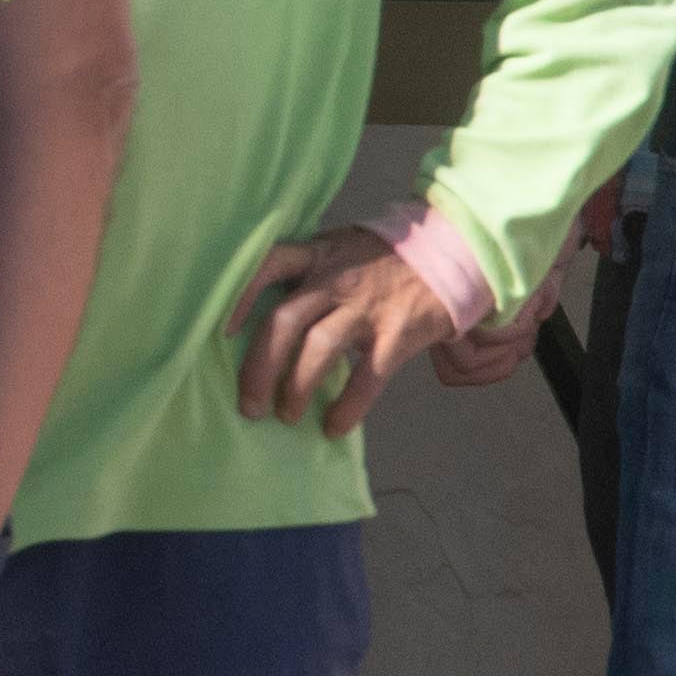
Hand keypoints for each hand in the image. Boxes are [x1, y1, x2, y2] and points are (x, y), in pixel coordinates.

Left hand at [232, 226, 476, 435]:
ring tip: (286, 415)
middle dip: (259, 368)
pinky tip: (334, 427)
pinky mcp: (400, 332)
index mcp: (316, 255)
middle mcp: (336, 279)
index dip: (238, 298)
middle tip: (250, 405)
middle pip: (284, 321)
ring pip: (320, 347)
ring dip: (297, 387)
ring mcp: (369, 306)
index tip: (221, 332)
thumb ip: (304, 270)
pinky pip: (368, 376)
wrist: (453, 252)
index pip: (265, 265)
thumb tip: (255, 313)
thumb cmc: (382, 259)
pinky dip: (348, 406)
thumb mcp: (339, 248)